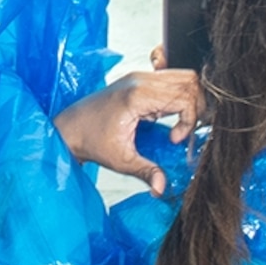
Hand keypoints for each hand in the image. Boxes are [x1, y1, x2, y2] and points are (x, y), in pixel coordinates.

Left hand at [55, 69, 203, 193]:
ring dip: (189, 100)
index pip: (184, 96)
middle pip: (189, 80)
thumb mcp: (121, 160)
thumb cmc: (90, 140)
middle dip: (196, 107)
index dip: (189, 120)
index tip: (175, 140)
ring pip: (182, 76)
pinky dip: (179, 96)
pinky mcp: (139, 81)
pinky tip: (170, 115)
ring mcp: (139, 77)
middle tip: (186, 130)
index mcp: (137, 95)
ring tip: (180, 124)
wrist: (69, 129)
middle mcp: (140, 80)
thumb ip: (146, 171)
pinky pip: (170, 80)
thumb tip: (162, 188)